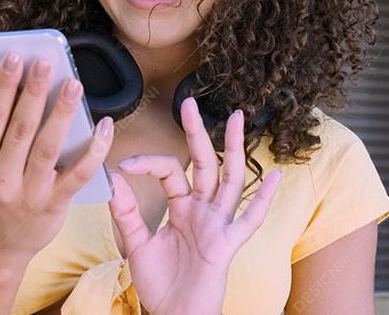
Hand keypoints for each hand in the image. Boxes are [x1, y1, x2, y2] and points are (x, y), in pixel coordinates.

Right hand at [0, 52, 114, 269]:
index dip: (3, 87)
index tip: (14, 58)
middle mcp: (0, 179)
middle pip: (20, 129)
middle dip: (33, 93)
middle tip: (46, 62)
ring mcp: (28, 194)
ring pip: (48, 147)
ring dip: (62, 114)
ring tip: (73, 84)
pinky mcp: (54, 206)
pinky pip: (77, 175)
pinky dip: (93, 151)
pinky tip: (103, 126)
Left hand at [108, 97, 282, 314]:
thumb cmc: (160, 285)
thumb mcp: (136, 245)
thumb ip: (126, 214)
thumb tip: (114, 179)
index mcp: (182, 208)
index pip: (169, 171)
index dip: (147, 163)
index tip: (123, 164)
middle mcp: (203, 211)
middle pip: (204, 164)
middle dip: (198, 133)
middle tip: (191, 103)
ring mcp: (217, 225)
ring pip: (229, 180)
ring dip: (233, 149)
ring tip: (238, 119)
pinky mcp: (226, 245)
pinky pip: (248, 221)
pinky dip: (263, 200)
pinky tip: (274, 178)